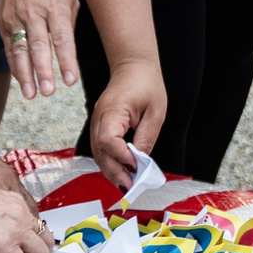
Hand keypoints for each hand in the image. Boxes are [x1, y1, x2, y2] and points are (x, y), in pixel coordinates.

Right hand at [0, 0, 79, 101]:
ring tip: (31, 94)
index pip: (62, 38)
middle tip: (48, 92)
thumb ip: (69, 23)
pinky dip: (14, 65)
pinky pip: (10, 47)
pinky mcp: (4, 22)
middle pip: (39, 46)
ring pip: (20, 50)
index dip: (66, 60)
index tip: (71, 80)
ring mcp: (16, 18)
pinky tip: (21, 80)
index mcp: (55, 5)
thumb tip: (68, 51)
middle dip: (43, 71)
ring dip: (25, 74)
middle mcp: (34, 12)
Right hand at [85, 58, 164, 188]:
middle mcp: (100, 116)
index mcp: (113, 109)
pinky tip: (120, 171)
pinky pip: (100, 147)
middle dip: (113, 171)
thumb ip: (146, 137)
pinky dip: (109, 161)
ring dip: (110, 169)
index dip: (121, 156)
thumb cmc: (145, 83)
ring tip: (125, 184)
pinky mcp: (100, 125)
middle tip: (129, 186)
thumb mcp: (155, 111)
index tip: (136, 166)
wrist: (133, 66)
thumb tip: (141, 162)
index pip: (109, 139)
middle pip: (99, 150)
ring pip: (97, 152)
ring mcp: (97, 121)